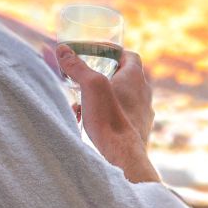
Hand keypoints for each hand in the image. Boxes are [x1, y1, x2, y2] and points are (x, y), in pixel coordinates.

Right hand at [51, 45, 160, 184]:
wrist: (122, 157)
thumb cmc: (110, 119)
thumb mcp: (90, 87)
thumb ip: (77, 67)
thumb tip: (63, 50)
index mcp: (136, 78)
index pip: (130, 56)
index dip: (115, 52)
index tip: (99, 53)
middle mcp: (144, 94)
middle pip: (124, 78)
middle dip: (103, 77)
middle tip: (86, 79)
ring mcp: (143, 114)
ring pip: (121, 99)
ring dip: (103, 98)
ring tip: (83, 103)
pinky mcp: (138, 131)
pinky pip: (121, 117)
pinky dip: (106, 115)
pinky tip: (90, 122)